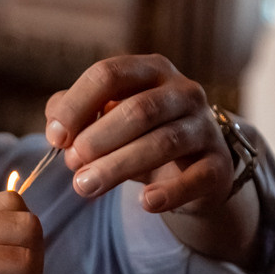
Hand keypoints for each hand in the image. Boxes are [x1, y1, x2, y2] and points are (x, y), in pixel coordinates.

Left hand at [44, 54, 232, 213]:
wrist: (193, 167)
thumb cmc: (140, 135)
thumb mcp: (106, 118)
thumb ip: (75, 114)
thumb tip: (55, 129)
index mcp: (151, 70)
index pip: (110, 74)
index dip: (77, 105)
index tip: (55, 137)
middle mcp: (183, 91)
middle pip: (139, 110)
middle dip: (98, 139)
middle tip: (72, 165)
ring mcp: (205, 128)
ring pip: (163, 143)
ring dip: (119, 166)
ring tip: (86, 187)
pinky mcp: (219, 166)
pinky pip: (197, 178)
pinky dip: (171, 192)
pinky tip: (146, 203)